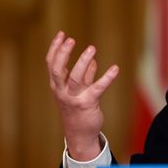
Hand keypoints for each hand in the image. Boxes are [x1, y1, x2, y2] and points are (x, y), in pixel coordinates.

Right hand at [46, 31, 118, 160]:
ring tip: (92, 49)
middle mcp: (62, 91)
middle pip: (58, 69)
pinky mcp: (88, 104)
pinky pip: (97, 88)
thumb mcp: (79, 91)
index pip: (51, 64)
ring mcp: (74, 98)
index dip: (55, 48)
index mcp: (57, 86)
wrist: (80, 134)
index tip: (62, 34)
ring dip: (83, 61)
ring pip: (76, 77)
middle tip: (71, 40)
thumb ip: (85, 76)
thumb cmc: (78, 110)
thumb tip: (92, 62)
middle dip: (63, 54)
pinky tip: (115, 68)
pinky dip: (107, 77)